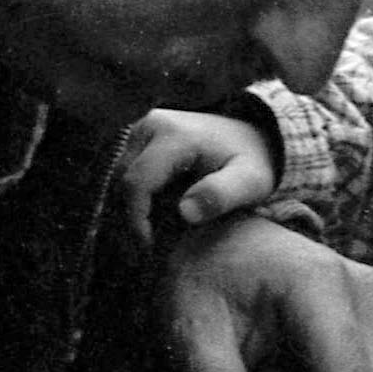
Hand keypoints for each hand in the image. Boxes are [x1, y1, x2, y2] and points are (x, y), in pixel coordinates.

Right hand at [115, 105, 280, 242]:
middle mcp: (152, 124)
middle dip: (132, 216)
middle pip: (123, 180)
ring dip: (132, 206)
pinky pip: (126, 170)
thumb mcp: (250, 182)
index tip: (150, 247)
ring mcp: (143, 127)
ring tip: (153, 233)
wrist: (253, 134)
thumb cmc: (253, 162)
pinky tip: (155, 215)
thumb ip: (221, 196)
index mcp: (174, 135)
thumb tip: (185, 213)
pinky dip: (136, 196)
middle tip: (150, 247)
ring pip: (119, 176)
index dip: (137, 219)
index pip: (137, 182)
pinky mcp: (141, 135)